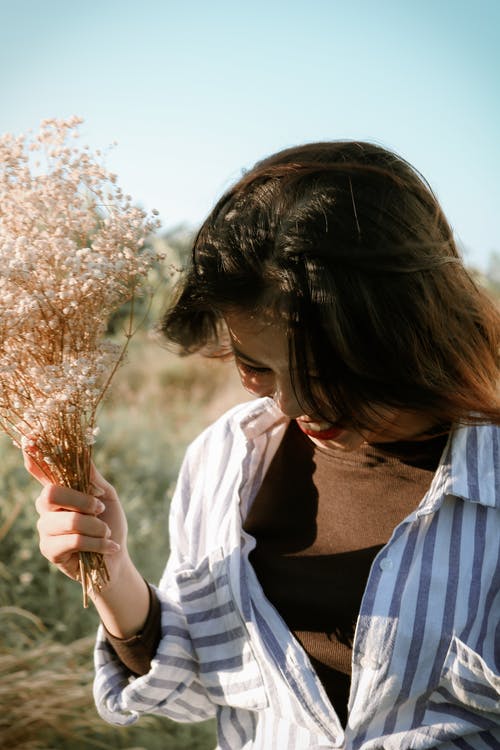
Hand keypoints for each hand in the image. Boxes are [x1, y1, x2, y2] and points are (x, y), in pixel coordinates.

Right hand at [24, 450, 127, 584]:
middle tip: (100, 509)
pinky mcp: (49, 550)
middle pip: (51, 493)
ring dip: (96, 526)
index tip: (30, 439)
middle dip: (82, 501)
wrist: (116, 558)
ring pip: (69, 520)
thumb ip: (93, 478)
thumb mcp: (107, 496)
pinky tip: (108, 547)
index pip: (40, 471)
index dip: (33, 456)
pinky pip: (74, 541)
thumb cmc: (110, 523)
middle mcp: (46, 507)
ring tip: (106, 532)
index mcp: (60, 489)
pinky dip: (97, 543)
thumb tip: (82, 453)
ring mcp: (45, 528)